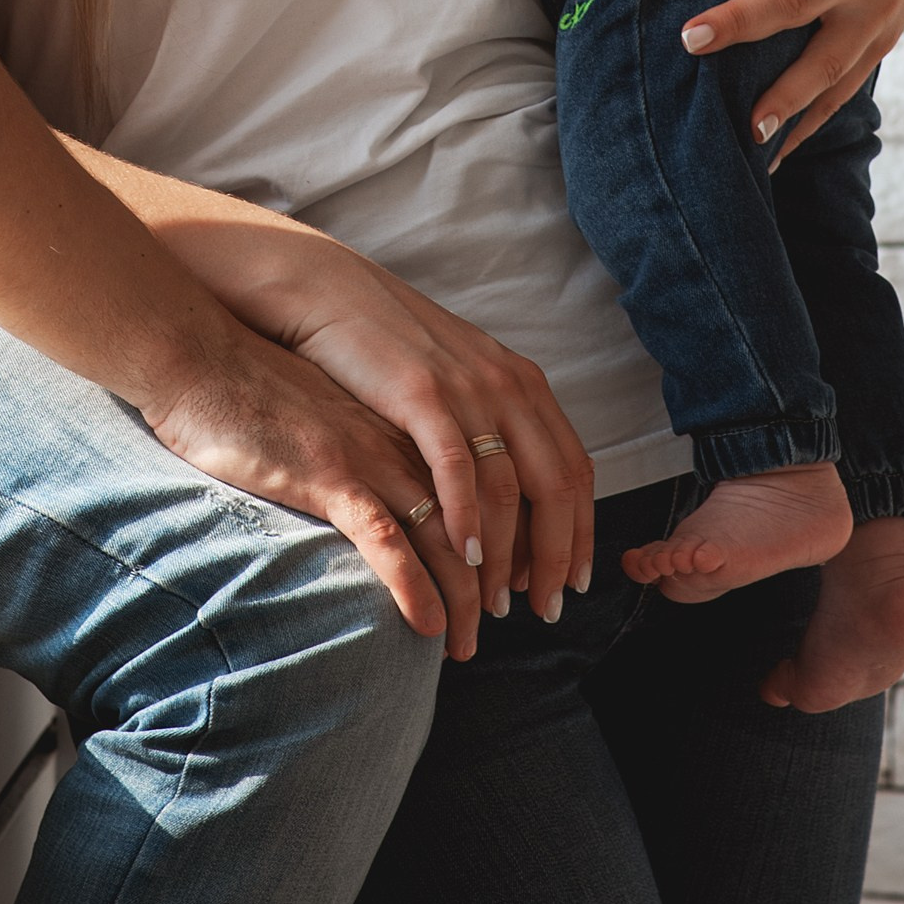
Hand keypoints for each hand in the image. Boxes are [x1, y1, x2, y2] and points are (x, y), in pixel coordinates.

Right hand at [143, 319, 491, 653]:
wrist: (198, 356)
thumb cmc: (246, 389)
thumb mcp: (319, 415)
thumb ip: (351, 447)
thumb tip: (362, 490)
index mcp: (401, 425)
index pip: (475, 488)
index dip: (499, 540)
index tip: (498, 586)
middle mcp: (398, 441)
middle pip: (473, 518)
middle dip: (489, 581)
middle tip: (490, 628)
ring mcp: (366, 458)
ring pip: (443, 536)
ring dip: (462, 598)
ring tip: (464, 645)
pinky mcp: (328, 476)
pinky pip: (386, 540)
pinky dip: (414, 587)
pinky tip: (428, 625)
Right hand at [250, 249, 594, 625]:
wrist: (325, 294)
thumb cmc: (382, 350)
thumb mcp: (453, 381)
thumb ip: (485, 428)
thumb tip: (507, 496)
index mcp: (520, 382)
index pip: (573, 469)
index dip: (579, 532)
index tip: (575, 582)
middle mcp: (505, 383)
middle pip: (554, 484)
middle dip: (556, 555)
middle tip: (546, 609)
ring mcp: (464, 387)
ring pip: (508, 485)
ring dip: (507, 553)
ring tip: (495, 602)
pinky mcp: (420, 394)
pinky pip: (455, 468)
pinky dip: (465, 518)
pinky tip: (461, 558)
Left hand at [646, 0, 903, 163]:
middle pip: (791, 3)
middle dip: (741, 25)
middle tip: (688, 41)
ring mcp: (870, 14)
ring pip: (825, 63)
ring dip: (785, 99)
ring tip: (744, 131)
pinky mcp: (878, 42)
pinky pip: (842, 90)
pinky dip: (810, 123)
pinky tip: (773, 157)